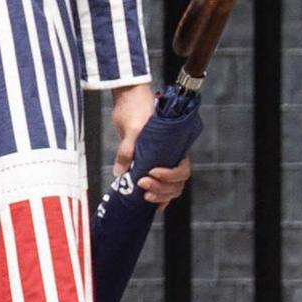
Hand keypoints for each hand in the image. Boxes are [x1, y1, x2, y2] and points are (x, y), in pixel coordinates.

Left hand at [109, 82, 187, 208]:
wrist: (127, 97)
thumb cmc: (133, 108)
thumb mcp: (131, 129)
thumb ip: (127, 150)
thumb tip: (120, 173)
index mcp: (172, 146)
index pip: (181, 168)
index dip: (170, 176)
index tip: (152, 173)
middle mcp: (171, 155)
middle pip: (178, 181)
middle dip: (163, 188)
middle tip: (142, 184)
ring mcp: (162, 160)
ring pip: (171, 186)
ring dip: (161, 194)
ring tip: (144, 196)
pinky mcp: (150, 163)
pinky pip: (161, 185)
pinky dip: (160, 197)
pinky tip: (152, 205)